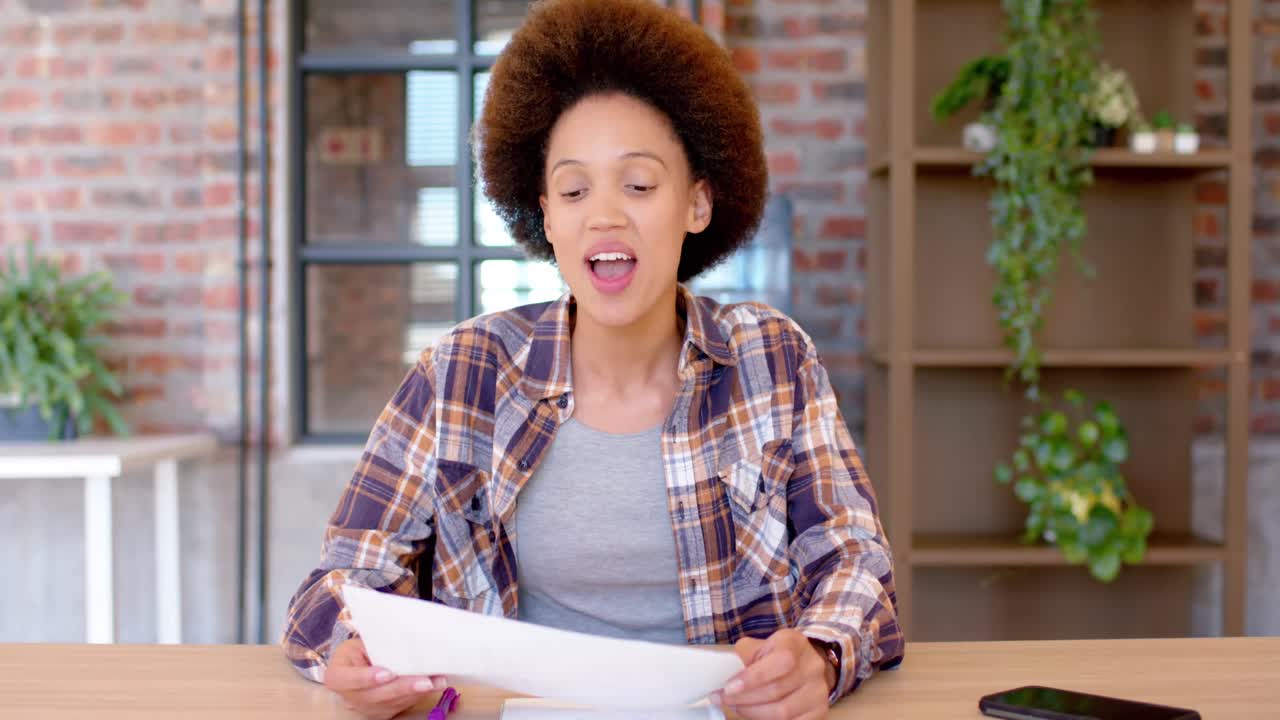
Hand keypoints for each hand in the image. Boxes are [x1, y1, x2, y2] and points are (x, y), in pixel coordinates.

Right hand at [323, 637, 446, 719]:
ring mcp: (367, 708)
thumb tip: (404, 641)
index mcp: (337, 676)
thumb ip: (375, 646)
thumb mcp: (358, 643)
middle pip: (377, 695)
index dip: (368, 678)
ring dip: (417, 692)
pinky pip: (402, 705)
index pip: (350, 680)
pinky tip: (434, 685)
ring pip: (393, 703)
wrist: (354, 669)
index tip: (388, 673)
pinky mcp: (383, 713)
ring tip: (437, 681)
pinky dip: (419, 695)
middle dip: (403, 687)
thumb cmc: (356, 651)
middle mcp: (350, 697)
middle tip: (425, 681)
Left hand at [711, 630, 832, 719]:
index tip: (728, 688)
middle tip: (723, 699)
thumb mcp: (760, 645)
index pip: (780, 661)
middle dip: (744, 698)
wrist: (804, 664)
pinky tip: (754, 714)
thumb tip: (724, 676)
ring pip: (782, 712)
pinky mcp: (820, 711)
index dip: (753, 677)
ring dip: (752, 712)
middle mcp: (812, 666)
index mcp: (795, 643)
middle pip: (776, 690)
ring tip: (736, 706)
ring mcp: (819, 691)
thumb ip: (744, 656)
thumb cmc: (776, 654)